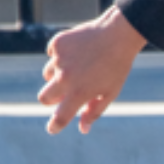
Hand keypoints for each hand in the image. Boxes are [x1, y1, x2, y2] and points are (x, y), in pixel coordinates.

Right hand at [38, 7, 146, 134]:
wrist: (119, 34)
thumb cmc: (117, 66)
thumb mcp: (111, 91)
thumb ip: (94, 111)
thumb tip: (82, 129)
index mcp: (80, 92)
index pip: (60, 116)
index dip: (55, 125)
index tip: (53, 128)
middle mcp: (66, 78)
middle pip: (44, 98)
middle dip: (52, 99)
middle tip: (65, 92)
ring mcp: (59, 60)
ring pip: (48, 75)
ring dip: (58, 74)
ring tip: (79, 65)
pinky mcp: (57, 44)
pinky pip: (52, 54)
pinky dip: (61, 55)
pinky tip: (78, 50)